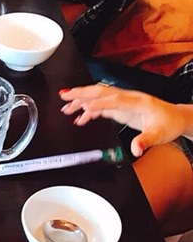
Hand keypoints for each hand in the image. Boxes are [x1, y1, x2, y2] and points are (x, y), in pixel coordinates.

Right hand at [60, 84, 187, 155]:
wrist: (175, 118)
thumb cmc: (169, 123)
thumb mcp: (159, 135)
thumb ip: (145, 141)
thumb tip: (135, 149)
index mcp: (137, 102)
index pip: (114, 100)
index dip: (99, 103)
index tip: (84, 107)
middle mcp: (128, 98)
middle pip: (101, 92)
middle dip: (82, 93)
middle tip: (65, 96)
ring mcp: (123, 102)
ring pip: (98, 96)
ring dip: (81, 100)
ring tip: (66, 107)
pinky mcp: (120, 107)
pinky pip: (101, 105)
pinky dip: (88, 109)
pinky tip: (80, 117)